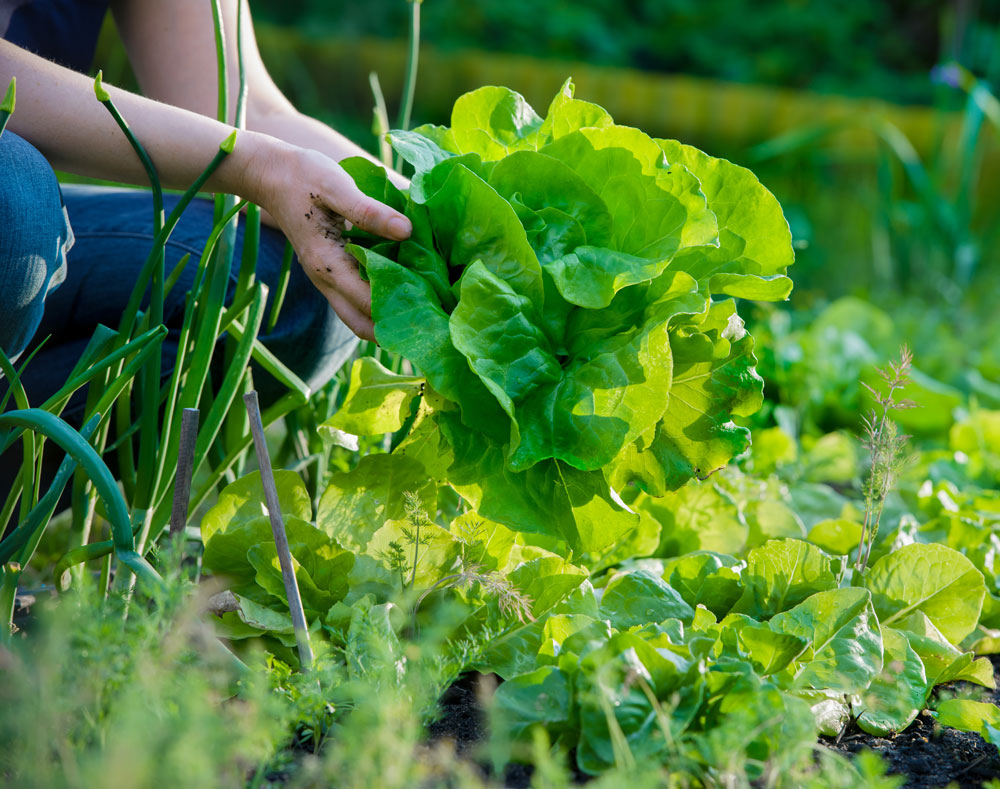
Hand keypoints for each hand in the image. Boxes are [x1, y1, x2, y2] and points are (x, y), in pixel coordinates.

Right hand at [246, 138, 410, 340]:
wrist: (270, 174)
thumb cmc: (303, 177)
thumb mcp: (337, 187)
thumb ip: (370, 212)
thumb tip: (407, 231)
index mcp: (327, 264)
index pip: (367, 302)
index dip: (398, 308)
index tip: (430, 307)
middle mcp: (325, 280)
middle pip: (360, 324)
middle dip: (392, 329)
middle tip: (427, 320)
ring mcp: (325, 279)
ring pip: (357, 315)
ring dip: (384, 318)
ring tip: (420, 308)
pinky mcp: (330, 271)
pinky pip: (354, 298)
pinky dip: (375, 301)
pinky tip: (402, 287)